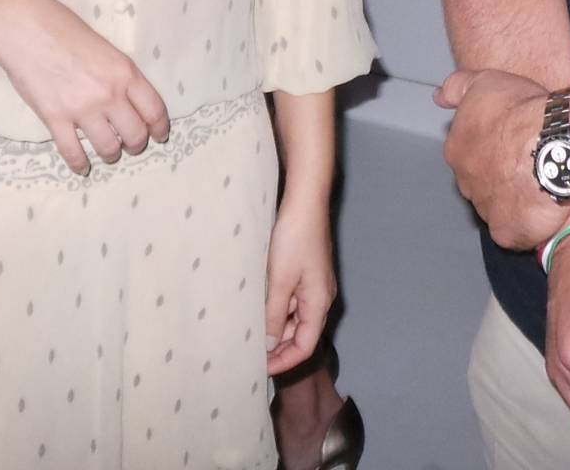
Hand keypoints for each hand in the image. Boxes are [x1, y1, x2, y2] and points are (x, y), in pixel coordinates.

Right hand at [0, 0, 170, 175]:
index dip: (159, 128)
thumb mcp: (104, 47)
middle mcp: (109, 94)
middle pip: (135, 135)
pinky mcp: (55, 118)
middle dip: (136, 144)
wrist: (24, 26)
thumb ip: (117, 75)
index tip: (159, 135)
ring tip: (107, 153)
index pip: (154, 110)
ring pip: (108, 148)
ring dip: (110, 154)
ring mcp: (82, 109)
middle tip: (130, 145)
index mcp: (124, 72)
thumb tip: (125, 100)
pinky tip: (81, 167)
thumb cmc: (62, 27)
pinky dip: (79, 164)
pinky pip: (73, 152)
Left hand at [262, 199, 335, 374]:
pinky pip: (291, 299)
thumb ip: (273, 314)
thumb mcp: (279, 281)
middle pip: (301, 334)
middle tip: (251, 352)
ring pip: (294, 316)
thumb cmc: (294, 239)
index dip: (284, 361)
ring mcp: (313, 283)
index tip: (261, 368)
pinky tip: (257, 304)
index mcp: (318, 303)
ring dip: (274, 326)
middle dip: (277, 346)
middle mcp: (320, 297)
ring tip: (250, 330)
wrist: (305, 201)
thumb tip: (268, 345)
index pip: (305, 346)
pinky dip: (276, 307)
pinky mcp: (305, 271)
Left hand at [437, 67, 569, 248]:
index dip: (493, 147)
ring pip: (498, 206)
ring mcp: (485, 209)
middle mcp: (466, 182)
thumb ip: (457, 88)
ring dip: (514, 198)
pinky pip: (514, 230)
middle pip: (481, 181)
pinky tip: (543, 207)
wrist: (555, 143)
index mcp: (457, 150)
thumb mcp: (485, 82)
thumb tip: (438, 98)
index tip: (513, 141)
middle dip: (500, 175)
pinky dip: (526, 222)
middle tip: (528, 162)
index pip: (470, 152)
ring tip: (541, 183)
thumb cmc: (524, 110)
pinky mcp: (506, 232)